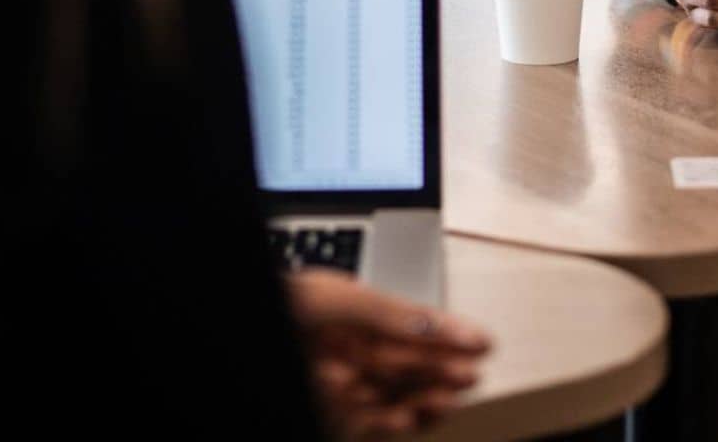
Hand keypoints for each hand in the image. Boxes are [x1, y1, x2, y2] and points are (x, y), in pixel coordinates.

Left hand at [287, 270, 490, 437]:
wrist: (236, 325)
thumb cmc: (283, 302)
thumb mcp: (335, 297)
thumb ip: (384, 311)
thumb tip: (429, 321)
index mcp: (356, 312)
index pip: (411, 324)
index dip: (447, 331)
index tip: (481, 339)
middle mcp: (350, 345)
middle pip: (406, 361)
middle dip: (443, 368)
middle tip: (474, 374)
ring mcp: (340, 379)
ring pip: (393, 393)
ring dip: (425, 397)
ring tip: (453, 398)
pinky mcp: (330, 410)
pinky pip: (368, 419)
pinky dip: (393, 420)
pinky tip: (413, 417)